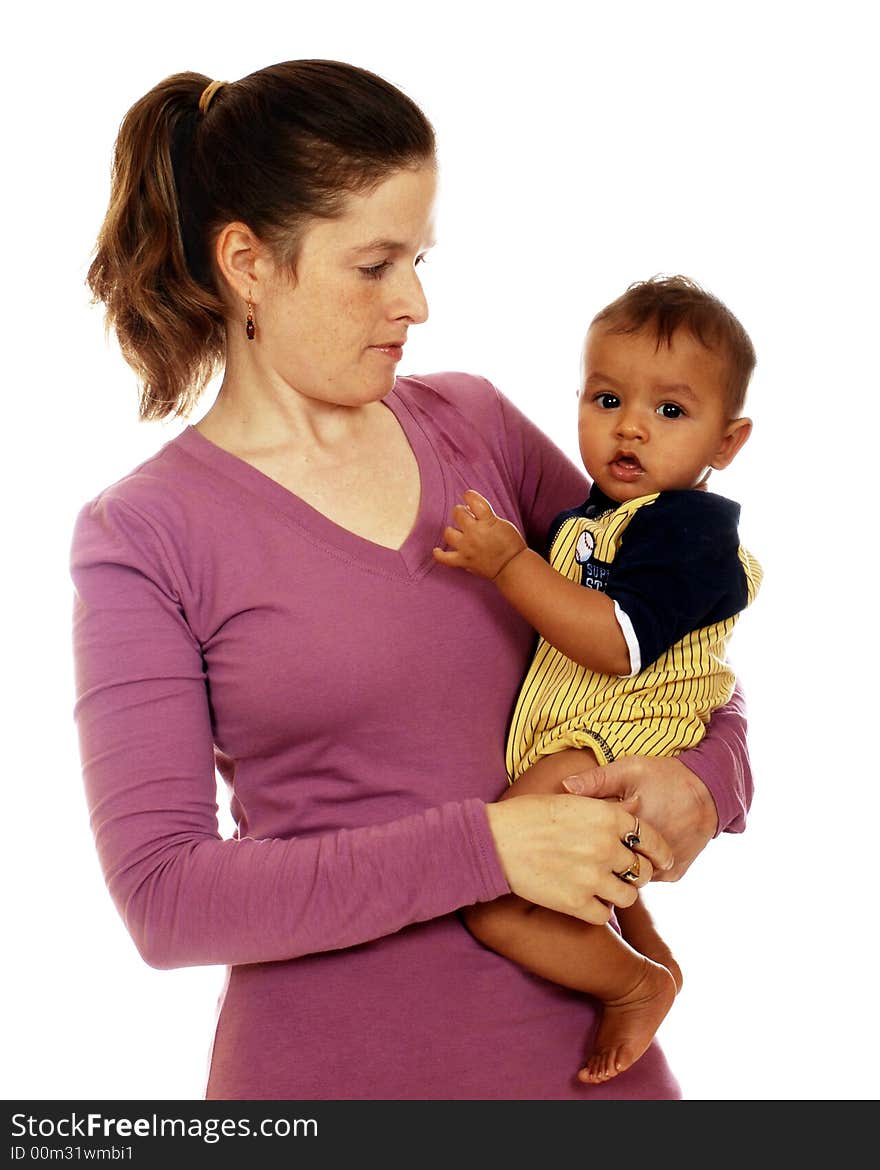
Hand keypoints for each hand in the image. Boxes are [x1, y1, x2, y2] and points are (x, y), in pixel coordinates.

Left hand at [433, 490, 525, 579]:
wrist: (513, 567)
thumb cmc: (511, 544)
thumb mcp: (502, 523)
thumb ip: (485, 516)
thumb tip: (470, 509)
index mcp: (487, 521)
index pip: (473, 501)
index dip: (469, 496)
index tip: (468, 495)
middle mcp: (475, 533)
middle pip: (458, 514)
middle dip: (460, 511)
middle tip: (465, 515)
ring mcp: (467, 548)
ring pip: (448, 533)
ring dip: (451, 530)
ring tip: (458, 531)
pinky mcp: (464, 561)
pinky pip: (445, 558)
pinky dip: (439, 554)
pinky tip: (437, 550)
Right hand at [485, 793, 672, 924]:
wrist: (495, 842)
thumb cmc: (529, 816)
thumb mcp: (571, 801)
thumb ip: (606, 808)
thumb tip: (636, 808)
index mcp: (607, 817)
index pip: (651, 838)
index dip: (660, 852)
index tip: (662, 861)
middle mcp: (605, 847)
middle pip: (643, 871)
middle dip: (637, 874)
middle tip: (624, 874)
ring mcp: (592, 877)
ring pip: (628, 896)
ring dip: (619, 893)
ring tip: (603, 888)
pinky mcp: (575, 903)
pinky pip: (604, 915)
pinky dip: (599, 910)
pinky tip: (586, 900)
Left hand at [562, 755, 717, 880]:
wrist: (710, 792)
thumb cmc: (666, 777)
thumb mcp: (630, 770)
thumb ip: (596, 780)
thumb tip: (564, 786)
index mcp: (634, 828)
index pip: (596, 845)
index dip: (584, 839)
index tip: (576, 835)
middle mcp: (650, 853)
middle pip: (612, 866)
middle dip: (601, 856)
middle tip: (590, 845)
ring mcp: (663, 868)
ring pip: (630, 876)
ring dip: (622, 864)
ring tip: (613, 847)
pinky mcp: (674, 873)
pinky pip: (648, 878)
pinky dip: (640, 867)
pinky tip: (635, 849)